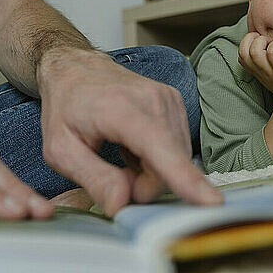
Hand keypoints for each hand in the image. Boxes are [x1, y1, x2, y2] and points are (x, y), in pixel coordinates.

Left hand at [37, 50, 222, 215]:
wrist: (75, 68)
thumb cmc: (65, 106)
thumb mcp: (60, 150)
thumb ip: (93, 178)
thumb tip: (122, 204)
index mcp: (121, 109)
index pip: (159, 148)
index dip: (185, 179)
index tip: (211, 201)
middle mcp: (152, 99)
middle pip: (168, 165)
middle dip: (144, 185)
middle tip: (114, 177)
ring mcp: (168, 98)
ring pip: (176, 159)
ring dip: (151, 172)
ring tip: (122, 156)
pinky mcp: (175, 102)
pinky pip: (177, 147)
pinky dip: (157, 157)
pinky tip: (134, 147)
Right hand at [238, 32, 272, 100]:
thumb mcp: (271, 69)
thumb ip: (265, 57)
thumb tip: (267, 37)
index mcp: (254, 68)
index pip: (240, 49)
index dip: (251, 41)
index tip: (265, 44)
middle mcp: (258, 69)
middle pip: (242, 48)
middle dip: (254, 39)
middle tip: (269, 43)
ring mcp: (269, 69)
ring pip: (254, 49)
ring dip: (266, 41)